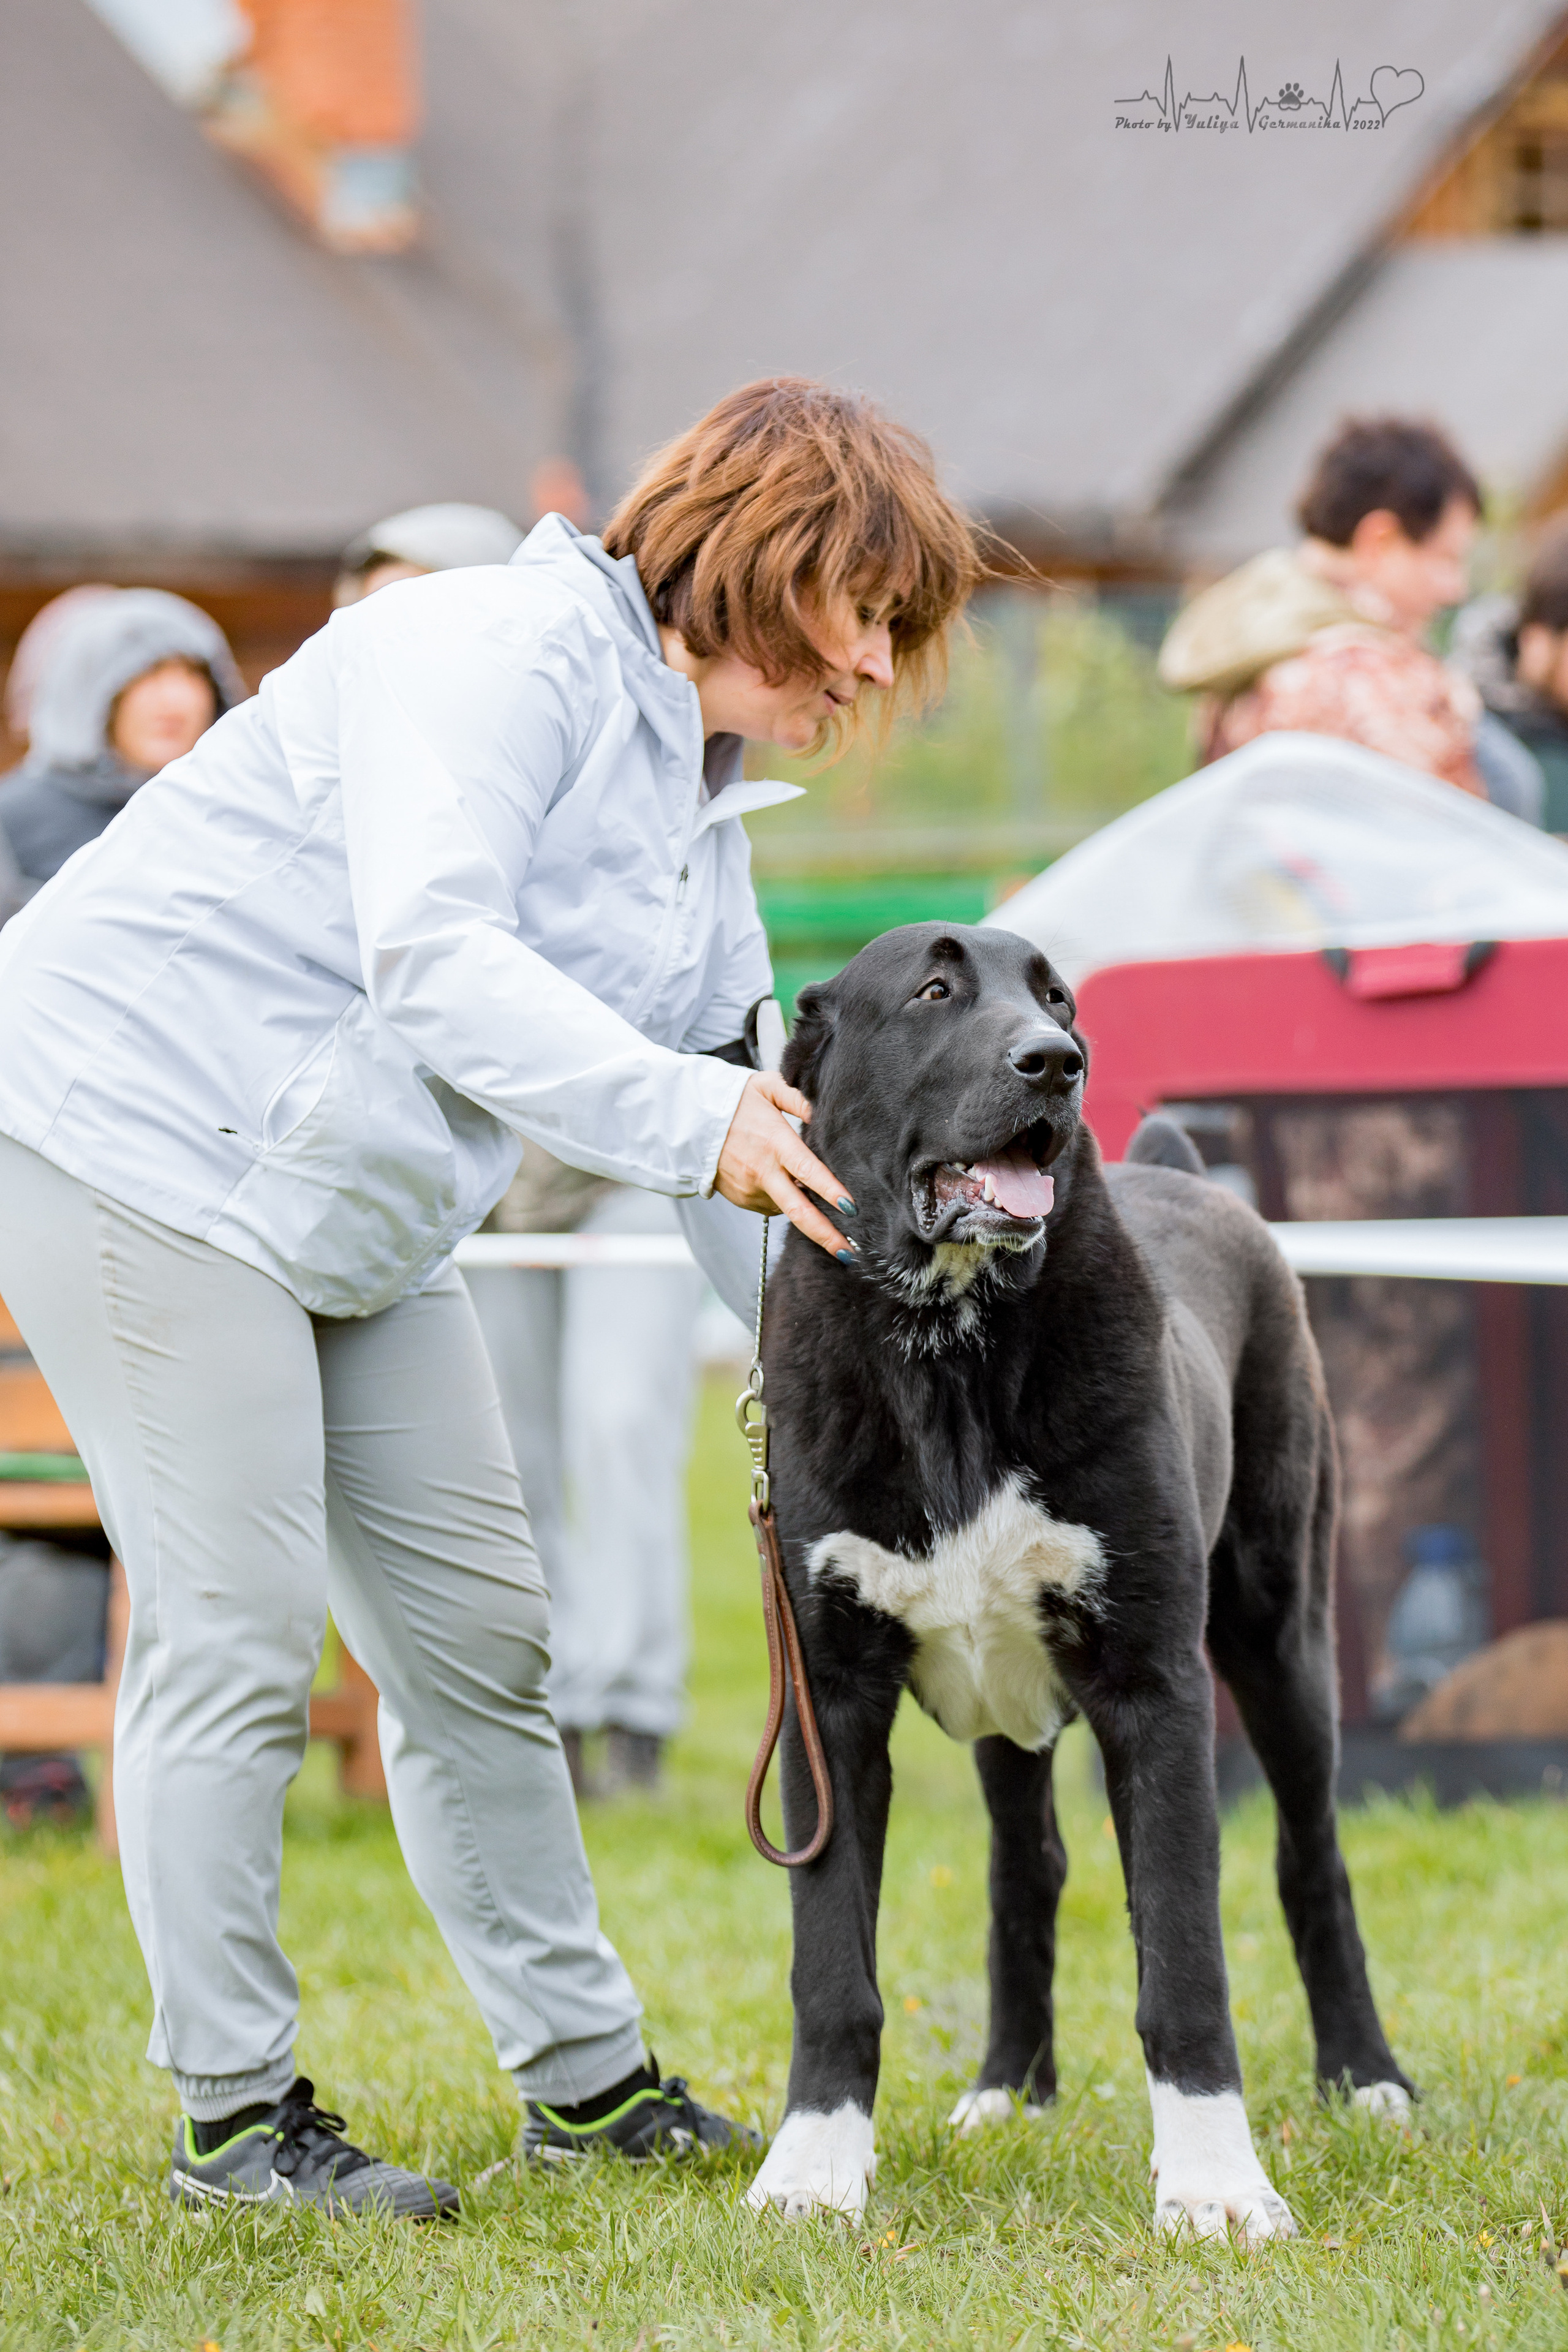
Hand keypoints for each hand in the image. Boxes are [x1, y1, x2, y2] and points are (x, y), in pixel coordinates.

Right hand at [714, 1071, 856, 1261]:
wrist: (690, 1121)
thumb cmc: (733, 1101)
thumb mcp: (766, 1087)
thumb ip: (799, 1098)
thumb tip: (826, 1113)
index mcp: (774, 1143)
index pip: (807, 1172)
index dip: (830, 1192)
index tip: (852, 1209)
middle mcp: (763, 1172)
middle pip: (798, 1212)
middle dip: (826, 1236)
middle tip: (850, 1254)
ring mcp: (750, 1190)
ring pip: (787, 1207)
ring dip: (802, 1203)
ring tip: (804, 1182)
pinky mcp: (741, 1199)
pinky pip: (771, 1204)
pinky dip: (781, 1196)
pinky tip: (778, 1177)